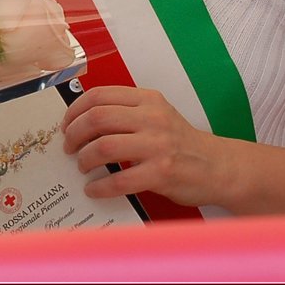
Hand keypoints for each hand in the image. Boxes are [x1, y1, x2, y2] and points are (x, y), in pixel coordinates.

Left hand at [61, 85, 230, 208]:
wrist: (217, 166)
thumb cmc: (181, 142)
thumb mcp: (157, 115)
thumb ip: (126, 112)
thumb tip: (82, 121)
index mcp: (148, 100)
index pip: (100, 95)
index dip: (76, 110)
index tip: (67, 124)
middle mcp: (152, 118)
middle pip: (97, 118)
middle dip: (75, 134)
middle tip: (69, 147)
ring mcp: (157, 146)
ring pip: (104, 147)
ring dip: (84, 159)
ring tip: (82, 166)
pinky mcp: (161, 173)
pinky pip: (119, 180)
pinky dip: (100, 186)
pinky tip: (94, 189)